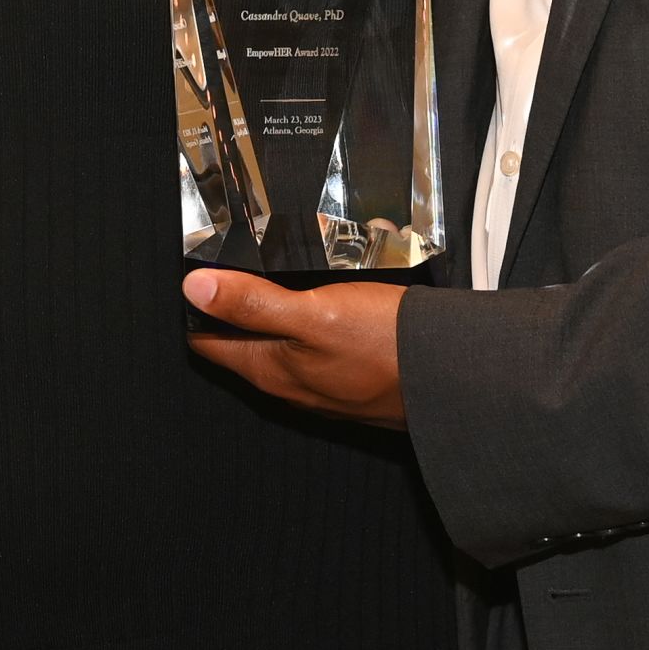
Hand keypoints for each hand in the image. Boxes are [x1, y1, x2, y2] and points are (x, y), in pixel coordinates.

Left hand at [185, 271, 409, 424]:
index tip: (198, 273)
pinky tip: (332, 295)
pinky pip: (317, 346)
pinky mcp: (349, 380)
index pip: (207, 342)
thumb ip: (251, 303)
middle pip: (242, 342)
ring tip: (286, 270)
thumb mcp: (312, 313)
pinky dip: (315, 318)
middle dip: (236, 304)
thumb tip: (194, 289)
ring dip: (278, 308)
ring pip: (281, 342)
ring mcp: (320, 386)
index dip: (196, 306)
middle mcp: (289, 384)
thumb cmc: (385, 347)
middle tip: (241, 262)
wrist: (453, 378)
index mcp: (268, 370)